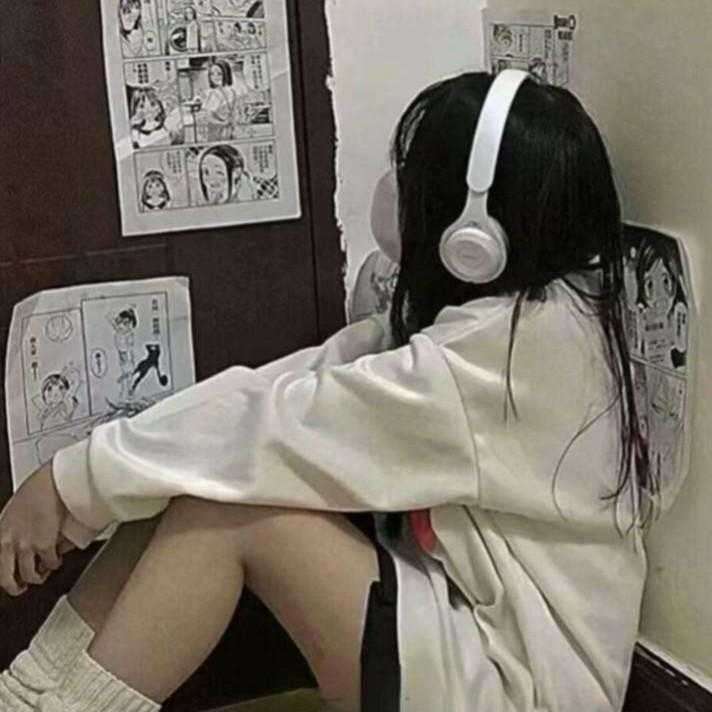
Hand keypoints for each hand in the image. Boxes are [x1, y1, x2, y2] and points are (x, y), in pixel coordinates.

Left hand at [0, 463, 67, 595]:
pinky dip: (54, 564)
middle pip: (5, 579)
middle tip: (22, 587)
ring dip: (38, 576)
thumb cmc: (38, 488)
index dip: (3, 574)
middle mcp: (7, 542)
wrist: (53, 482)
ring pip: (29, 576)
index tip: (10, 575)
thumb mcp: (14, 510)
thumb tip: (22, 542)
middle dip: (15, 587)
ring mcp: (25, 546)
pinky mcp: (45, 547)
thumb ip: (13, 528)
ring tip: (45, 571)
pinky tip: (57, 559)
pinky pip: (50, 563)